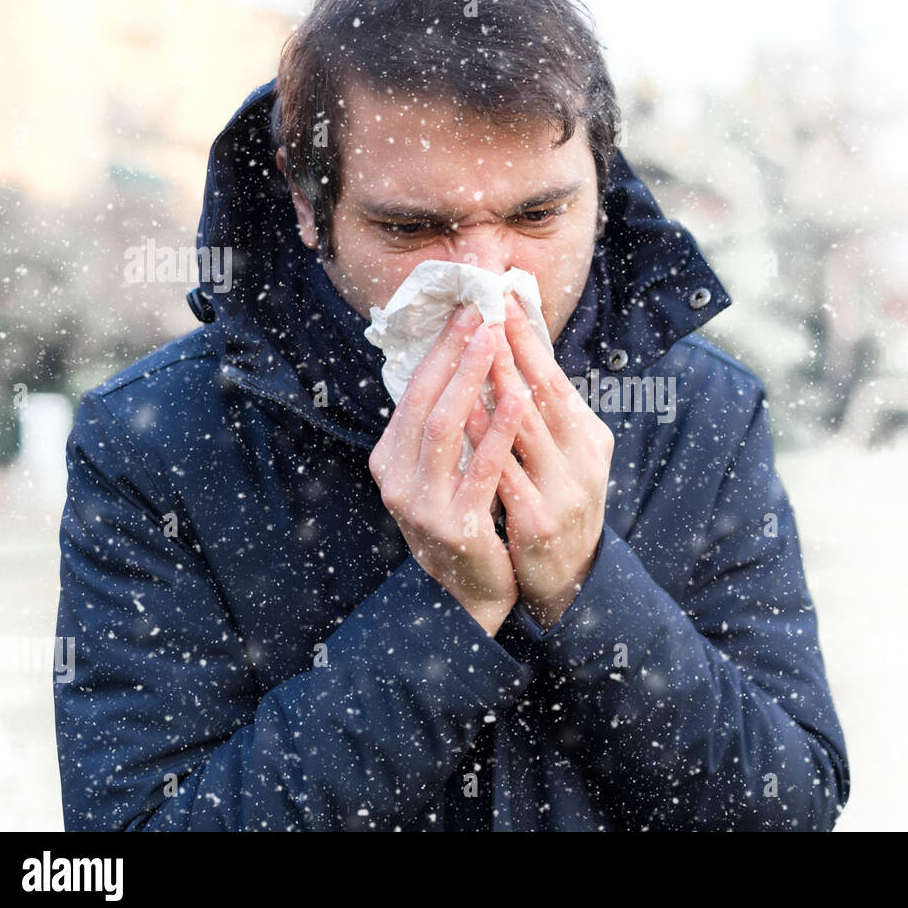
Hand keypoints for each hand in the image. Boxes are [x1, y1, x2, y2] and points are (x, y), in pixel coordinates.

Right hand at [369, 304, 528, 635]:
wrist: (468, 597)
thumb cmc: (463, 522)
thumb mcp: (440, 473)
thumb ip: (442, 426)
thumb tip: (461, 359)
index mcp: (390, 459)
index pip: (414, 390)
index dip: (441, 348)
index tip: (468, 310)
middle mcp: (396, 479)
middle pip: (425, 399)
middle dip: (455, 352)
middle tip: (481, 312)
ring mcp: (421, 504)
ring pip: (445, 426)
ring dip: (472, 379)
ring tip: (496, 342)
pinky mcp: (454, 525)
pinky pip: (479, 468)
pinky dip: (497, 430)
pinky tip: (517, 399)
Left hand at [463, 293, 613, 628]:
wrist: (568, 582)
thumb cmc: (558, 508)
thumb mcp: (566, 458)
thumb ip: (547, 416)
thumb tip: (520, 361)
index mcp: (590, 439)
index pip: (557, 380)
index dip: (531, 340)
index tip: (505, 300)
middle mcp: (584, 460)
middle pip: (545, 396)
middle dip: (513, 350)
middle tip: (487, 310)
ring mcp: (564, 492)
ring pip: (526, 430)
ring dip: (498, 386)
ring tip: (476, 348)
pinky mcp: (539, 523)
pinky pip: (505, 475)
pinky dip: (484, 443)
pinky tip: (463, 419)